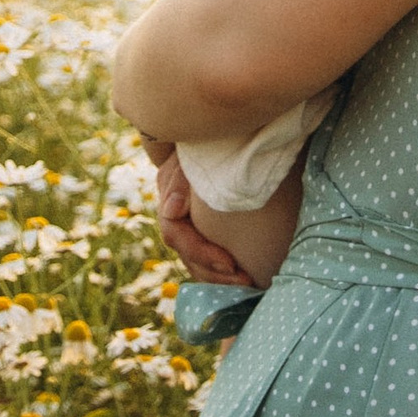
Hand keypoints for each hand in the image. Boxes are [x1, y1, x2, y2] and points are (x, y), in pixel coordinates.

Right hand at [151, 148, 250, 284]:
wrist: (233, 132)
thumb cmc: (215, 138)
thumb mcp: (197, 152)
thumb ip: (182, 176)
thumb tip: (173, 208)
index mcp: (169, 192)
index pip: (175, 232)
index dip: (200, 250)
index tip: (230, 262)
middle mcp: (174, 210)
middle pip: (185, 252)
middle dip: (213, 270)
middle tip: (245, 279)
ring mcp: (187, 219)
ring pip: (193, 260)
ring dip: (218, 276)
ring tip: (248, 283)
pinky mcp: (203, 226)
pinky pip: (205, 257)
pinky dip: (221, 270)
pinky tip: (245, 277)